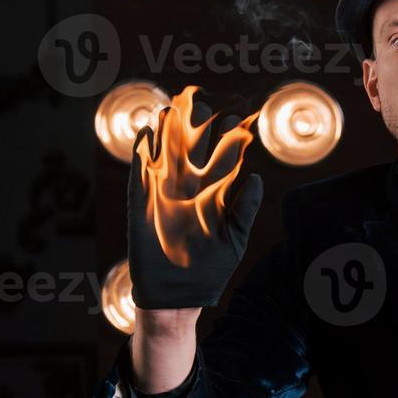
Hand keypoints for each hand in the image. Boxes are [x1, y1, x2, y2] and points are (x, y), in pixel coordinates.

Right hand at [127, 97, 262, 309]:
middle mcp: (188, 192)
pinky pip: (139, 179)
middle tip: (200, 100)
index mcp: (212, 196)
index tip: (236, 115)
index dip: (226, 139)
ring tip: (170, 108)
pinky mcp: (142, 209)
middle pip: (191, 152)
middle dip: (195, 128)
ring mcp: (164, 198)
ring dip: (166, 134)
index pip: (221, 161)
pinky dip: (140, 158)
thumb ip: (245, 209)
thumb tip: (258, 177)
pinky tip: (145, 136)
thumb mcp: (235, 239)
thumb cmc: (210, 269)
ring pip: (165, 158)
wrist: (179, 296)